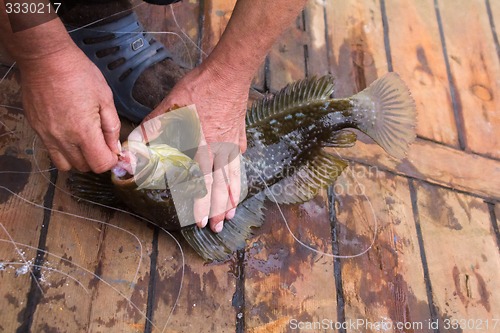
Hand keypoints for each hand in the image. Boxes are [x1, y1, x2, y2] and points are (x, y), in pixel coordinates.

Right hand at [19, 44, 120, 172]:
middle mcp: (63, 139)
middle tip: (100, 142)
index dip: (110, 160)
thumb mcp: (105, 98)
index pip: (100, 164)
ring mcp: (46, 135)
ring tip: (83, 140)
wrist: (46, 59)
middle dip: (95, 158)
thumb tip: (115, 148)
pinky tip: (68, 132)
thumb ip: (111, 127)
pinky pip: (51, 151)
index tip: (113, 150)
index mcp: (83, 131)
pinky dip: (63, 149)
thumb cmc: (80, 74)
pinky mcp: (36, 129)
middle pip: (83, 167)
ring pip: (65, 164)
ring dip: (78, 158)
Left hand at [146, 64, 248, 232]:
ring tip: (231, 216)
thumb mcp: (164, 111)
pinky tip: (238, 188)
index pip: (200, 184)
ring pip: (232, 179)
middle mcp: (217, 153)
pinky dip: (239, 179)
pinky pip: (239, 164)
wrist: (226, 76)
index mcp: (198, 149)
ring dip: (231, 200)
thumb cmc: (195, 92)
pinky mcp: (238, 138)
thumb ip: (146, 135)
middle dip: (218, 210)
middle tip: (217, 227)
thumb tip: (127, 155)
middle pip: (219, 188)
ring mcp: (231, 147)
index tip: (200, 221)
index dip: (200, 204)